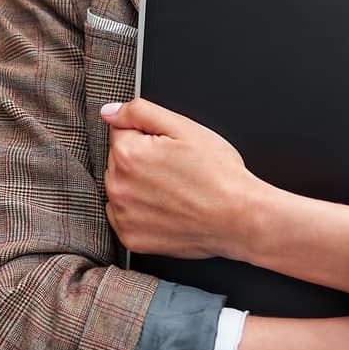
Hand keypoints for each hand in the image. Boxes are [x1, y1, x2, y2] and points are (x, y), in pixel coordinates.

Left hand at [100, 98, 260, 257]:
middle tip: (176, 169)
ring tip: (174, 190)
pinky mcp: (131, 238)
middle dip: (142, 159)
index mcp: (128, 154)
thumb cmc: (219, 174)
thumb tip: (110, 111)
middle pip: (119, 160)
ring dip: (139, 186)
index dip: (149, 135)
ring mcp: (123, 215)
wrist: (239, 218)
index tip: (170, 149)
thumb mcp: (185, 128)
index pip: (121, 131)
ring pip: (122, 188)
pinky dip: (141, 211)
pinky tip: (166, 208)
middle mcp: (118, 186)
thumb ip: (140, 112)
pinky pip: (125, 216)